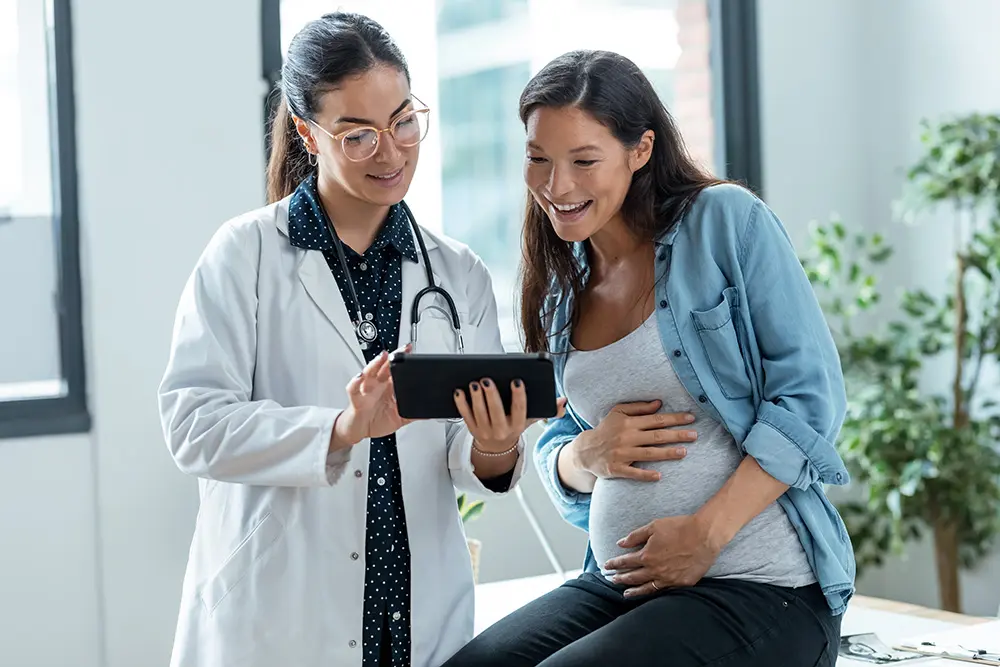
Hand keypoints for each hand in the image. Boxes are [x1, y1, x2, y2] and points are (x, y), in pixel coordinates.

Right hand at [333, 347, 412, 446]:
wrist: (358, 430)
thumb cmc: (376, 420)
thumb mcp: (399, 418)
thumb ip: (412, 414)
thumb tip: (427, 413)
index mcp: (389, 387)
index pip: (396, 369)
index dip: (402, 360)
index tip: (411, 352)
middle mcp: (377, 385)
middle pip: (384, 366)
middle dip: (393, 357)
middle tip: (403, 349)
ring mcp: (366, 390)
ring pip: (369, 372)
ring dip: (375, 363)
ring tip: (383, 357)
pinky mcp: (356, 399)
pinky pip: (353, 388)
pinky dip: (355, 382)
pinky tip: (360, 377)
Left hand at [454, 378, 566, 452]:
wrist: (497, 448)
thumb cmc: (514, 426)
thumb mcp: (531, 420)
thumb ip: (548, 410)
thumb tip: (562, 401)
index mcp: (517, 425)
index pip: (520, 410)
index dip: (519, 396)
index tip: (517, 381)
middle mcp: (501, 430)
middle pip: (496, 412)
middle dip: (491, 396)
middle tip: (487, 379)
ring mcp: (485, 431)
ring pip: (479, 414)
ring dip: (475, 398)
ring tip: (474, 383)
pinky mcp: (472, 430)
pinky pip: (465, 417)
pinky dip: (461, 404)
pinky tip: (459, 392)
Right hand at [568, 400, 694, 480]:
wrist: (585, 450)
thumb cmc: (606, 429)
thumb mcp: (618, 413)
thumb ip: (638, 408)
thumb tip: (659, 403)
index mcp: (628, 423)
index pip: (656, 420)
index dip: (674, 418)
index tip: (691, 418)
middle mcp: (626, 437)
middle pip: (656, 436)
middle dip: (677, 435)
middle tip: (695, 435)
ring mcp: (621, 454)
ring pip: (649, 454)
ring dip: (667, 453)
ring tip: (684, 452)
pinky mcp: (616, 469)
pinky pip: (633, 473)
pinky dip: (645, 475)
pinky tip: (659, 476)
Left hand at [604, 515, 724, 596]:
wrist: (704, 536)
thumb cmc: (679, 528)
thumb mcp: (654, 526)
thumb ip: (635, 536)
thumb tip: (620, 543)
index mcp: (647, 556)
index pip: (625, 562)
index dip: (614, 564)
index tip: (607, 565)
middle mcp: (655, 570)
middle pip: (633, 577)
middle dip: (621, 578)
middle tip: (612, 580)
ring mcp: (668, 579)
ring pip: (647, 588)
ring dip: (634, 591)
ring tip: (626, 594)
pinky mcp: (681, 583)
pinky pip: (664, 590)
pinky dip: (654, 592)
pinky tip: (650, 592)